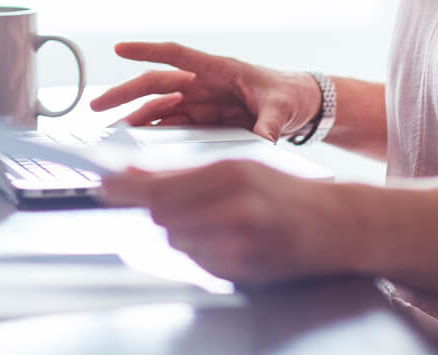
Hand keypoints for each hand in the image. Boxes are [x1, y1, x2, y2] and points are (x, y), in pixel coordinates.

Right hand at [90, 41, 316, 141]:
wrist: (304, 107)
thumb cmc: (292, 95)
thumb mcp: (283, 107)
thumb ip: (270, 124)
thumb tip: (263, 141)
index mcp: (219, 69)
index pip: (176, 55)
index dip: (147, 51)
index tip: (119, 49)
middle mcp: (203, 83)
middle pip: (157, 84)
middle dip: (125, 93)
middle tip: (97, 105)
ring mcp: (201, 102)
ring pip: (159, 107)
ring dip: (134, 117)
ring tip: (110, 132)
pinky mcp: (203, 120)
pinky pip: (171, 125)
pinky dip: (152, 133)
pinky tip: (136, 144)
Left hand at [103, 161, 319, 284]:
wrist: (335, 225)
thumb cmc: (286, 192)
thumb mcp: (239, 168)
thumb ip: (185, 174)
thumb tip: (134, 174)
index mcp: (232, 175)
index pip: (162, 186)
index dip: (127, 188)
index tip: (103, 186)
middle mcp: (234, 209)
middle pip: (163, 215)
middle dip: (160, 207)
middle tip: (177, 201)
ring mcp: (239, 244)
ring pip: (177, 238)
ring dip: (184, 229)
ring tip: (217, 220)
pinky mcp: (242, 270)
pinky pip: (198, 260)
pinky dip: (202, 249)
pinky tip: (228, 239)